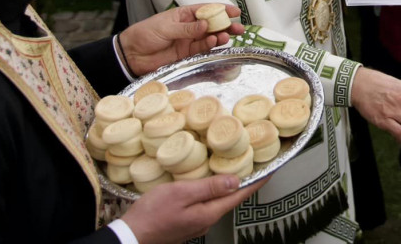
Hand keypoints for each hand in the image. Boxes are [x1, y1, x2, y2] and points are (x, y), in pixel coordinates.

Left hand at [118, 3, 242, 75]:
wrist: (131, 55)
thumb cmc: (145, 34)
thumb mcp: (165, 27)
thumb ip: (186, 28)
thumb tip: (205, 25)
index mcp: (183, 15)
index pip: (206, 10)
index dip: (221, 10)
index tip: (235, 11)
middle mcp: (189, 27)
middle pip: (212, 25)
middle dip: (226, 25)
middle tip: (239, 28)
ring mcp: (188, 41)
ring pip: (209, 38)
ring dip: (220, 36)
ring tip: (227, 36)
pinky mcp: (186, 54)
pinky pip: (201, 49)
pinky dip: (209, 46)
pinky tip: (215, 42)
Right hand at [121, 174, 268, 243]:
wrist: (130, 236)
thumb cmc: (153, 213)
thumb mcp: (181, 194)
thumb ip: (209, 187)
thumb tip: (236, 180)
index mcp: (209, 212)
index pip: (240, 195)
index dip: (256, 181)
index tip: (270, 170)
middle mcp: (207, 220)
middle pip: (232, 199)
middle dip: (244, 182)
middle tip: (253, 164)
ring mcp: (197, 223)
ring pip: (219, 202)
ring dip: (228, 186)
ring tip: (234, 169)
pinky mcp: (187, 223)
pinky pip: (206, 205)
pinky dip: (213, 192)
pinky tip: (209, 183)